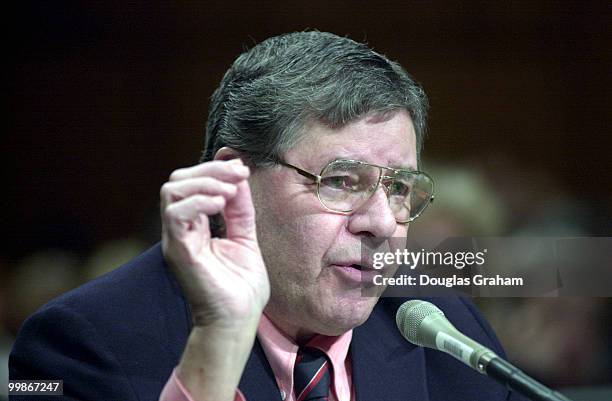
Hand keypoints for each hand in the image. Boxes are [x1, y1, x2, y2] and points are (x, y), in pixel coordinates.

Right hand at [161, 158, 269, 327]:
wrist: (237, 320)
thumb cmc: (240, 287)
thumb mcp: (245, 237)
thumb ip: (240, 209)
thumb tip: (239, 176)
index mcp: (195, 227)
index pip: (191, 183)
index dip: (215, 169)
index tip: (242, 169)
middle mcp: (181, 230)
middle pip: (177, 181)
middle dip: (210, 170)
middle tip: (238, 176)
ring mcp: (177, 240)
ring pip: (171, 191)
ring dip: (205, 182)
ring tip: (229, 193)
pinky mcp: (180, 251)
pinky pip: (175, 214)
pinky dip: (198, 201)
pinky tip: (220, 205)